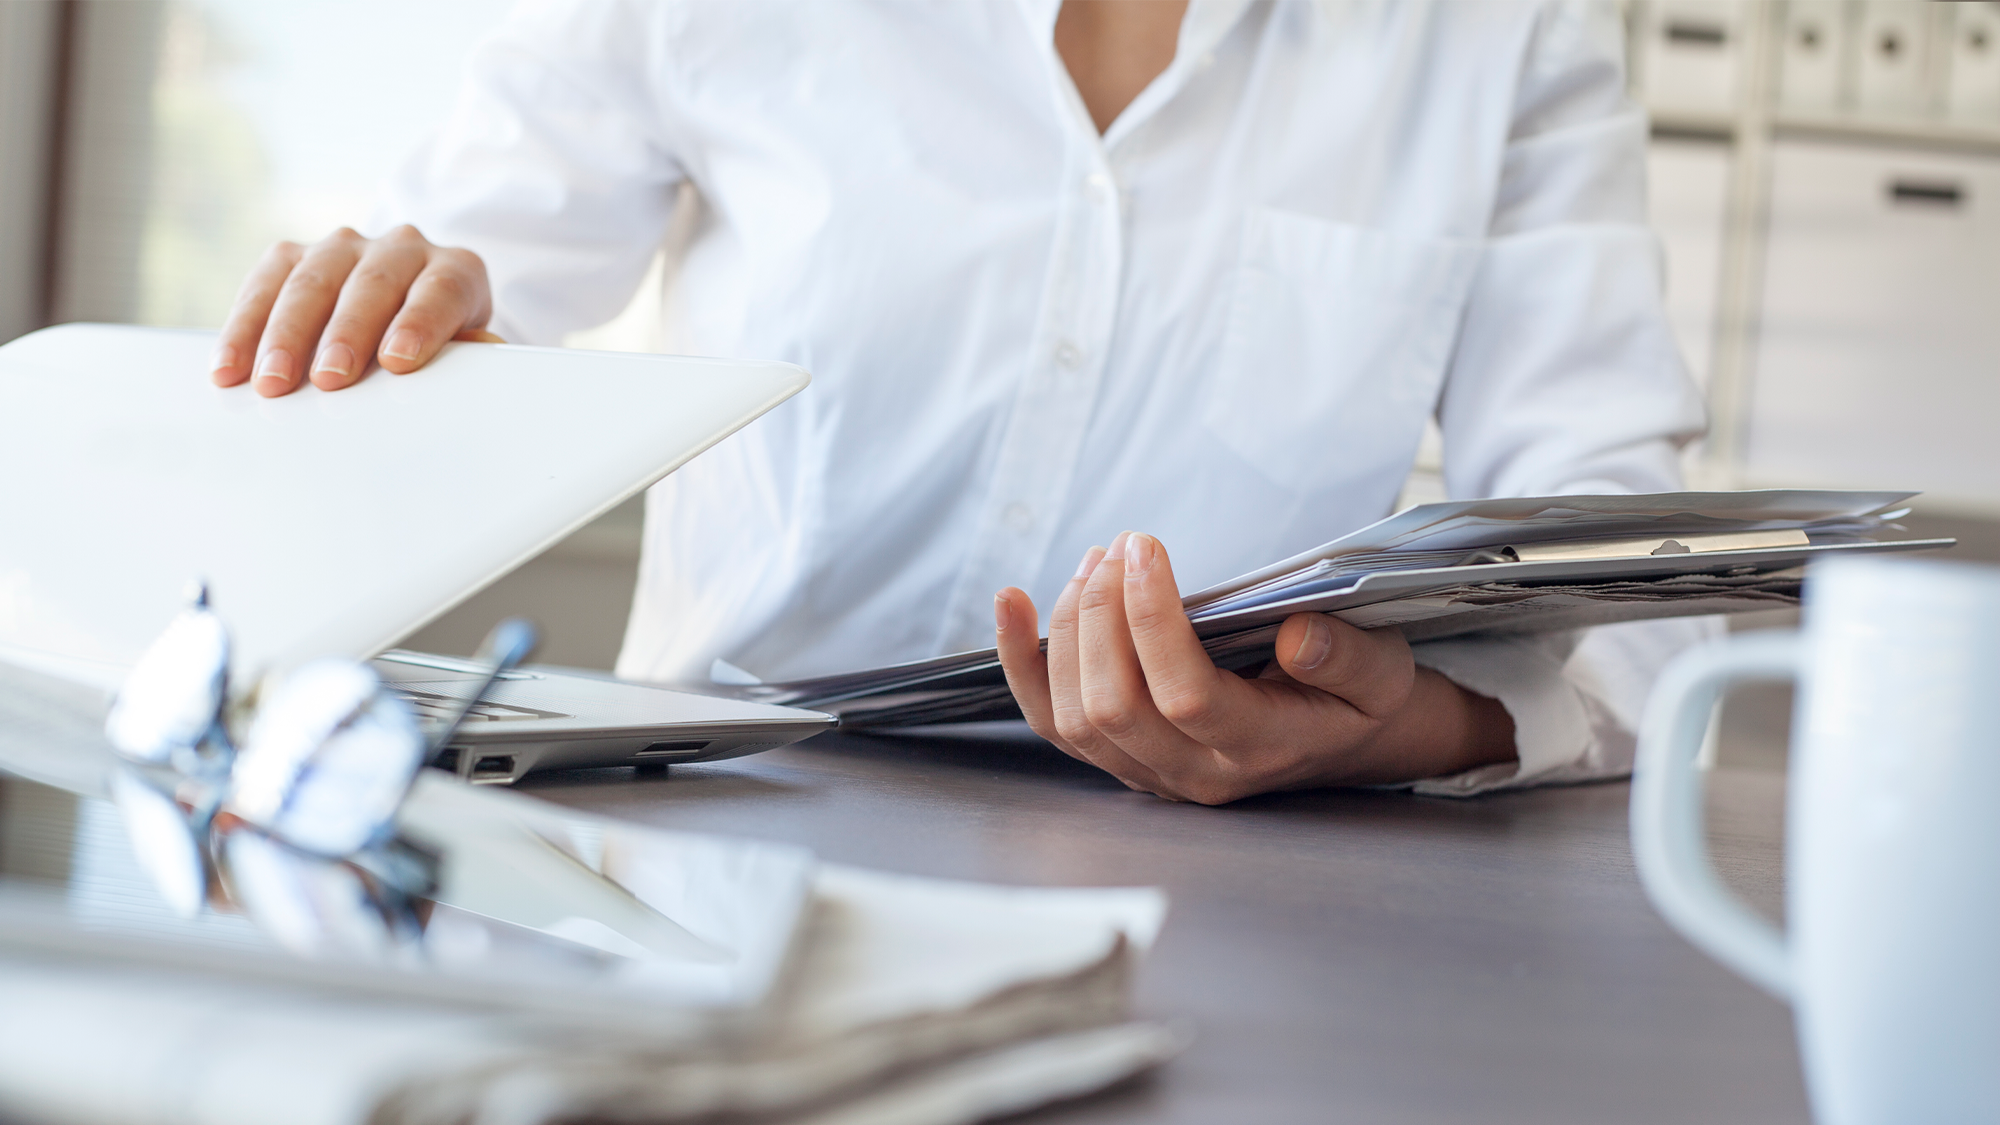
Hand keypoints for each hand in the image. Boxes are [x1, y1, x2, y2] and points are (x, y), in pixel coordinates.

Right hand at [210, 225, 500, 397]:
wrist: (407, 320)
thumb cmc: (442, 348)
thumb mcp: (468, 354)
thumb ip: (472, 356)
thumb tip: (477, 358)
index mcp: (455, 270)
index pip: (440, 291)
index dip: (419, 323)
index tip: (398, 361)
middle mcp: (403, 248)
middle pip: (372, 285)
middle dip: (345, 334)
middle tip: (328, 379)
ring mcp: (346, 247)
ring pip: (312, 280)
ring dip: (285, 334)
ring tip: (270, 380)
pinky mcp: (295, 255)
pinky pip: (263, 283)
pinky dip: (244, 327)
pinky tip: (230, 367)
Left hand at [994, 532, 1516, 803]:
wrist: (1337, 737)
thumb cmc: (1354, 695)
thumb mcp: (1379, 673)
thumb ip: (1347, 658)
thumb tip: (1298, 636)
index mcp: (1258, 748)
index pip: (1184, 694)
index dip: (1152, 620)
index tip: (1146, 548)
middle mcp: (1193, 774)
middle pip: (1113, 705)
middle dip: (1102, 614)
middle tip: (1122, 546)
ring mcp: (1148, 772)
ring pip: (1074, 715)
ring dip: (1069, 628)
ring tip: (1095, 560)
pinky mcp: (1118, 758)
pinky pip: (1050, 721)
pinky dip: (1021, 661)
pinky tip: (1009, 603)